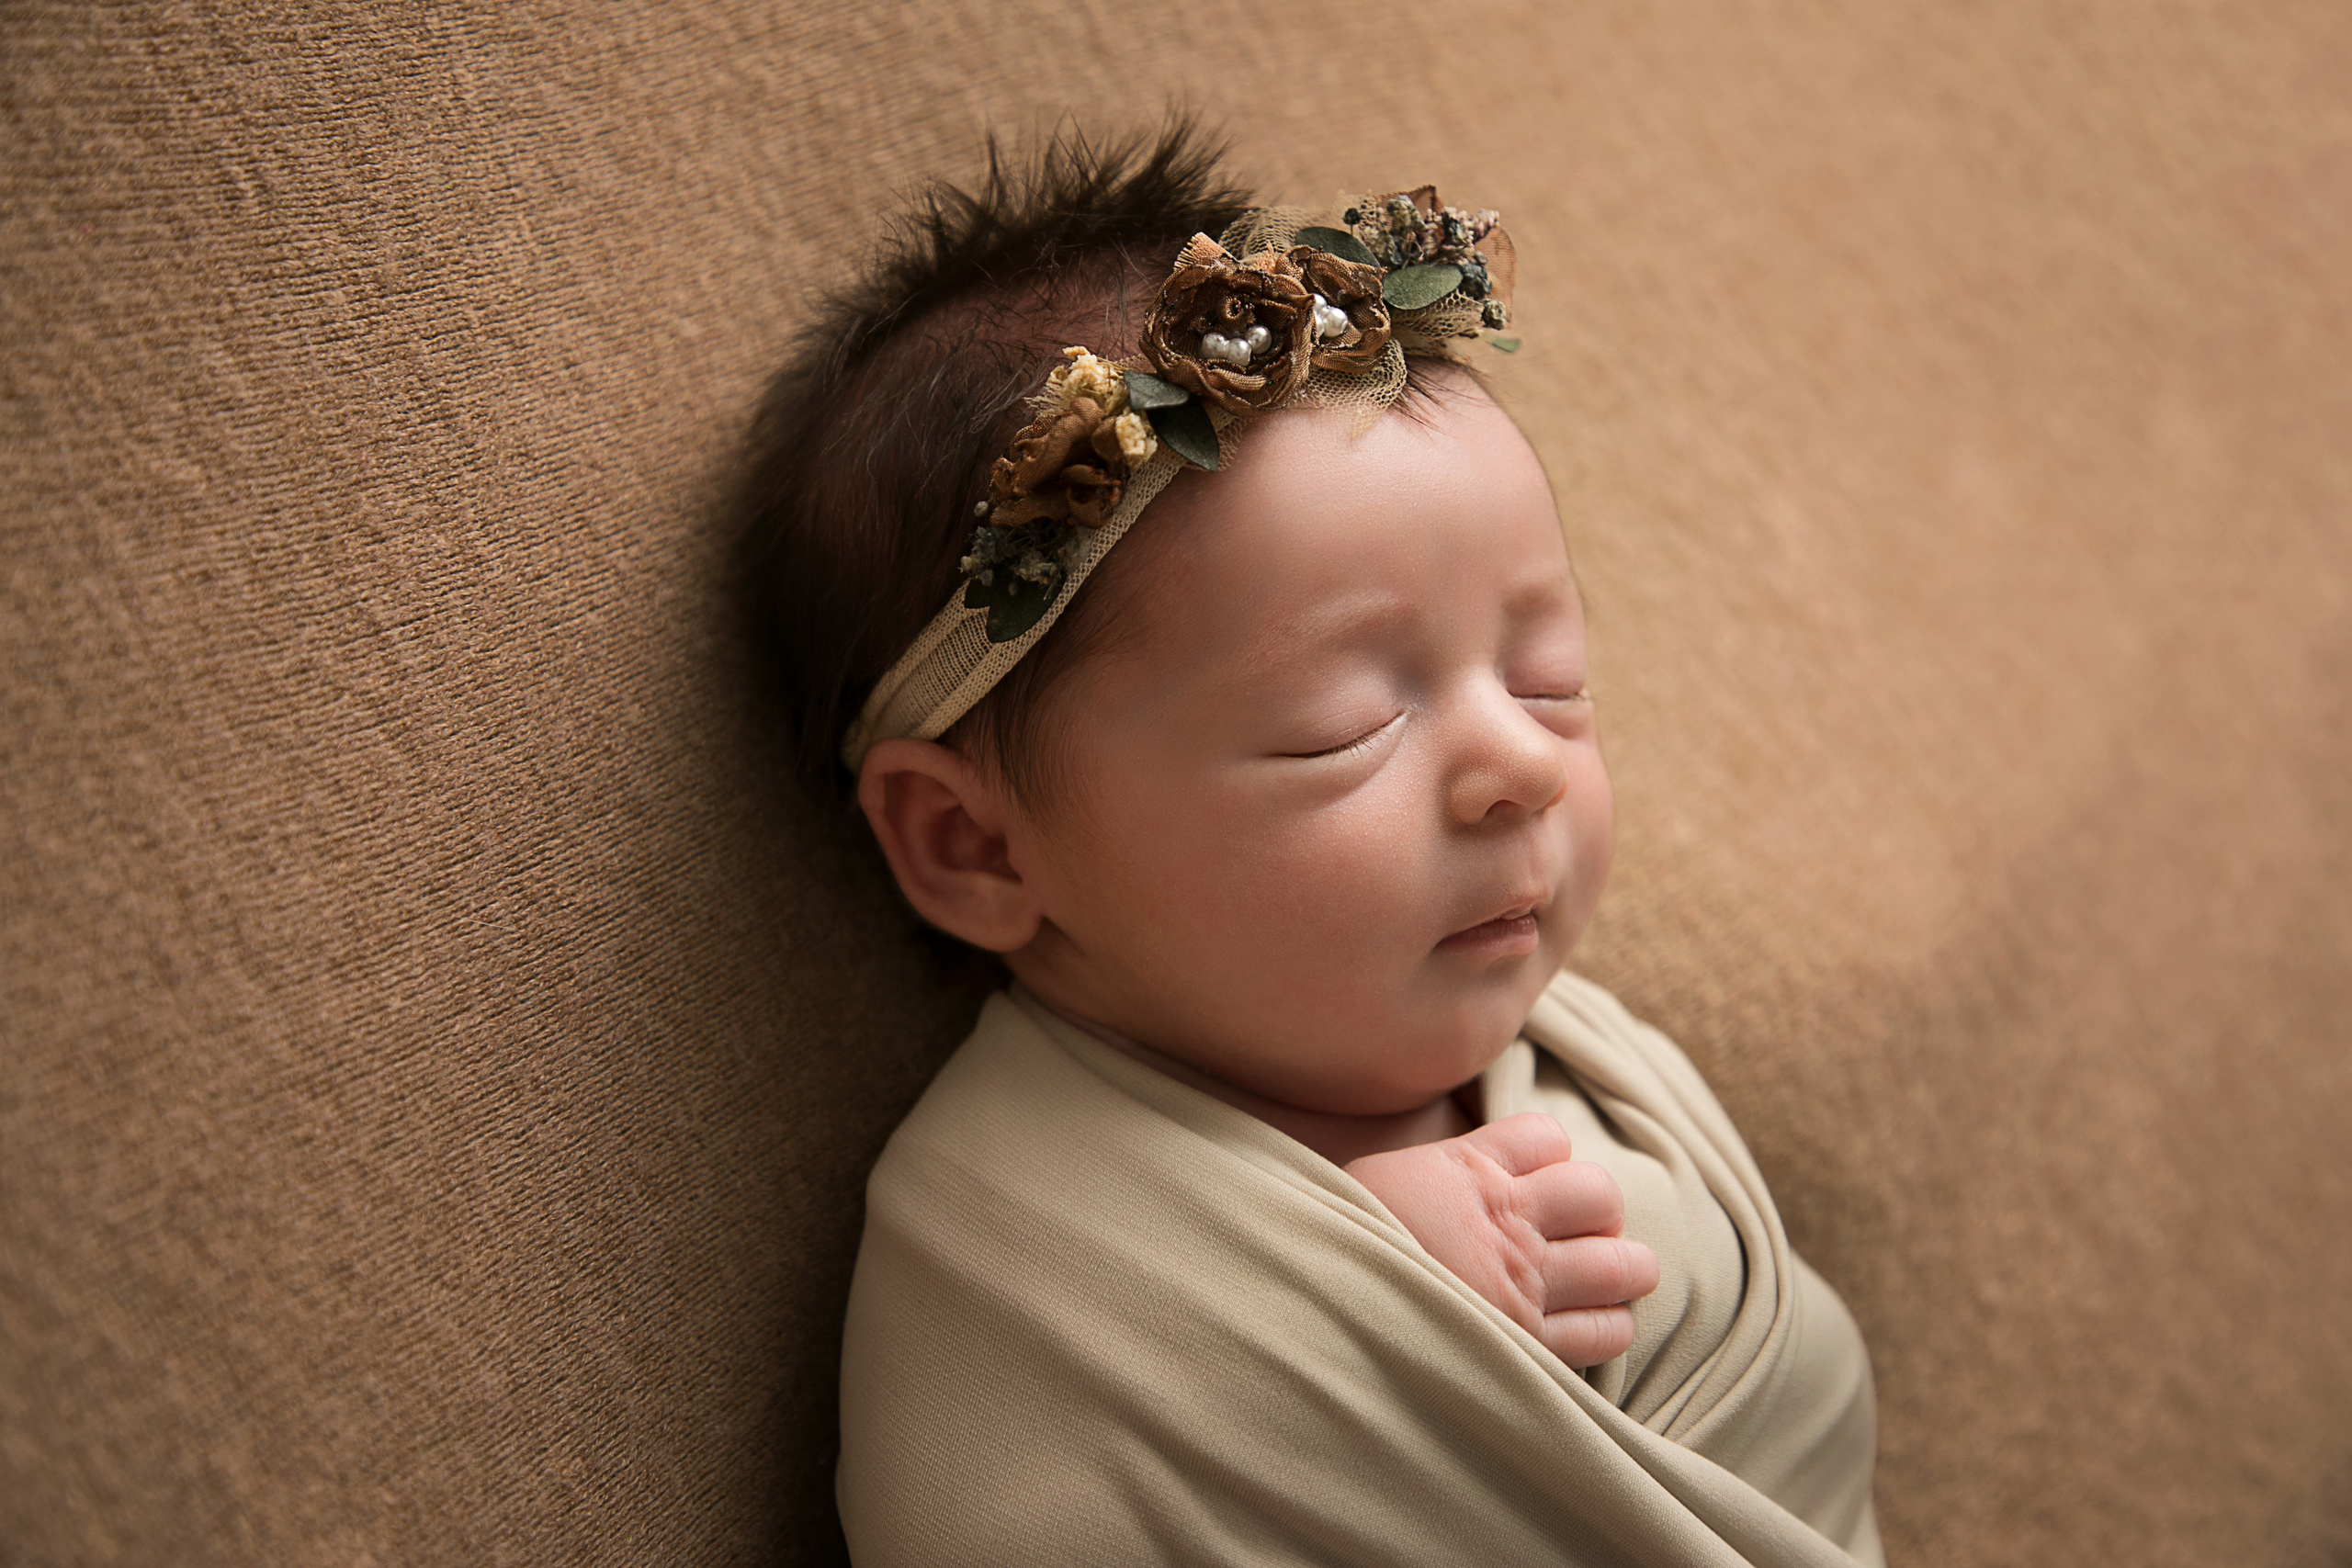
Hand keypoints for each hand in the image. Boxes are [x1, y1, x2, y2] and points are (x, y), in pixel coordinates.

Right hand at [1344, 1112, 1659, 1367]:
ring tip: (1605, 1280)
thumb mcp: (1375, 1182)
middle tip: (1577, 1235)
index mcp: (1466, 1170)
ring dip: (1623, 1270)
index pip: (1546, 1136)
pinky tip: (1591, 1326)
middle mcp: (1506, 1221)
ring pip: (1622, 1264)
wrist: (1317, 1309)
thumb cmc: (1334, 1246)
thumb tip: (1450, 1176)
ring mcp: (1523, 1284)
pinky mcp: (1529, 1344)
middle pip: (1600, 1194)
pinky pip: (1605, 1331)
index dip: (1548, 1158)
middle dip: (1599, 1214)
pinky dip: (1609, 1327)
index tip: (1532, 1182)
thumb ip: (1430, 1176)